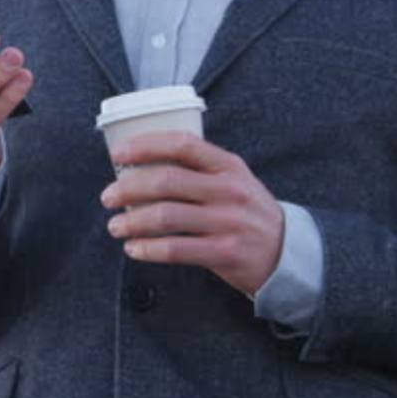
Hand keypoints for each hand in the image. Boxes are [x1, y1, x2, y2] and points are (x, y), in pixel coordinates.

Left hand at [100, 131, 283, 295]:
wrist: (288, 252)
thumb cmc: (247, 211)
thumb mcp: (233, 179)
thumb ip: (198, 169)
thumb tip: (139, 165)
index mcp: (228, 165)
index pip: (182, 144)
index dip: (144, 145)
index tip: (117, 154)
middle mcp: (229, 190)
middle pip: (166, 181)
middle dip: (128, 188)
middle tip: (107, 197)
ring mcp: (228, 222)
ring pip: (166, 216)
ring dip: (132, 221)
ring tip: (115, 226)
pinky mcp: (225, 253)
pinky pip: (176, 249)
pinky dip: (148, 249)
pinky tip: (134, 248)